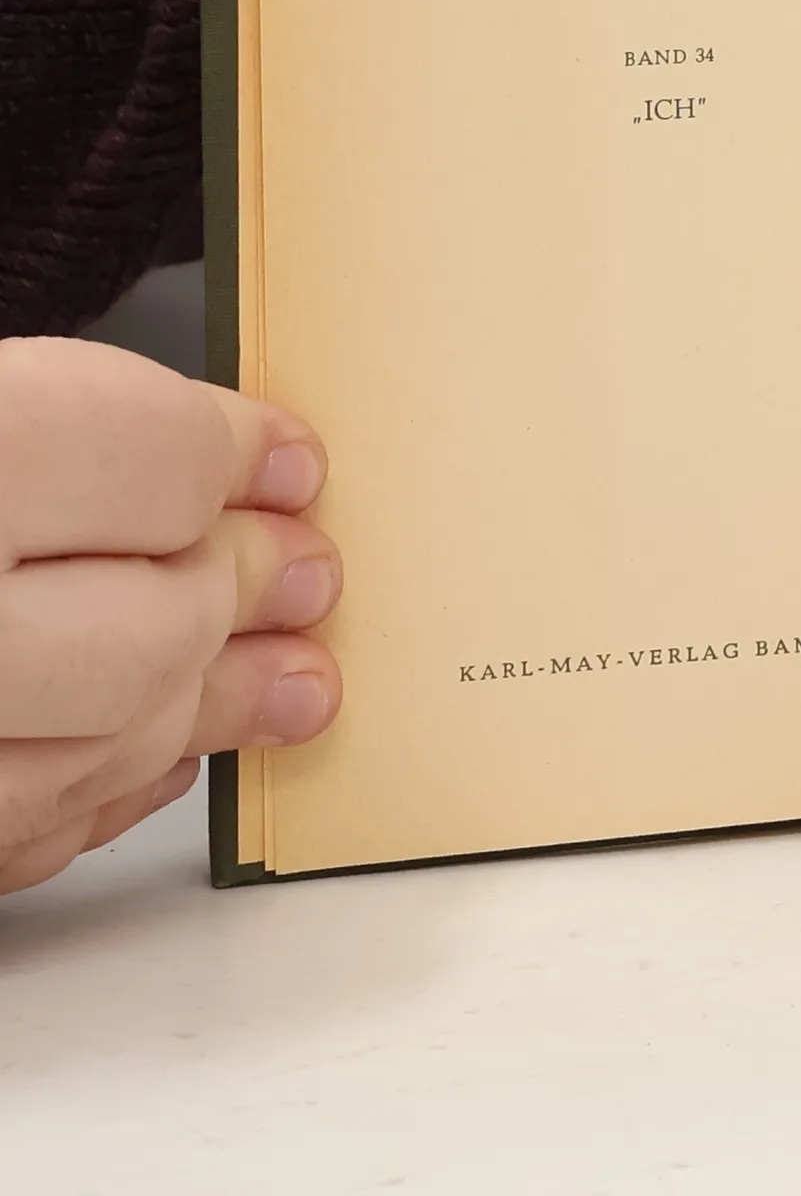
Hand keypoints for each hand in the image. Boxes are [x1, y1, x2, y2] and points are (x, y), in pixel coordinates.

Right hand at [0, 339, 340, 895]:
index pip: (142, 458)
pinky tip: (159, 754)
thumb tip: (221, 459)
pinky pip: (26, 831)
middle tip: (312, 570)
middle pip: (154, 621)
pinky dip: (106, 789)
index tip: (287, 457)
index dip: (231, 454)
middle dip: (249, 588)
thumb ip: (61, 429)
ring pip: (106, 744)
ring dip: (217, 705)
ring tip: (303, 681)